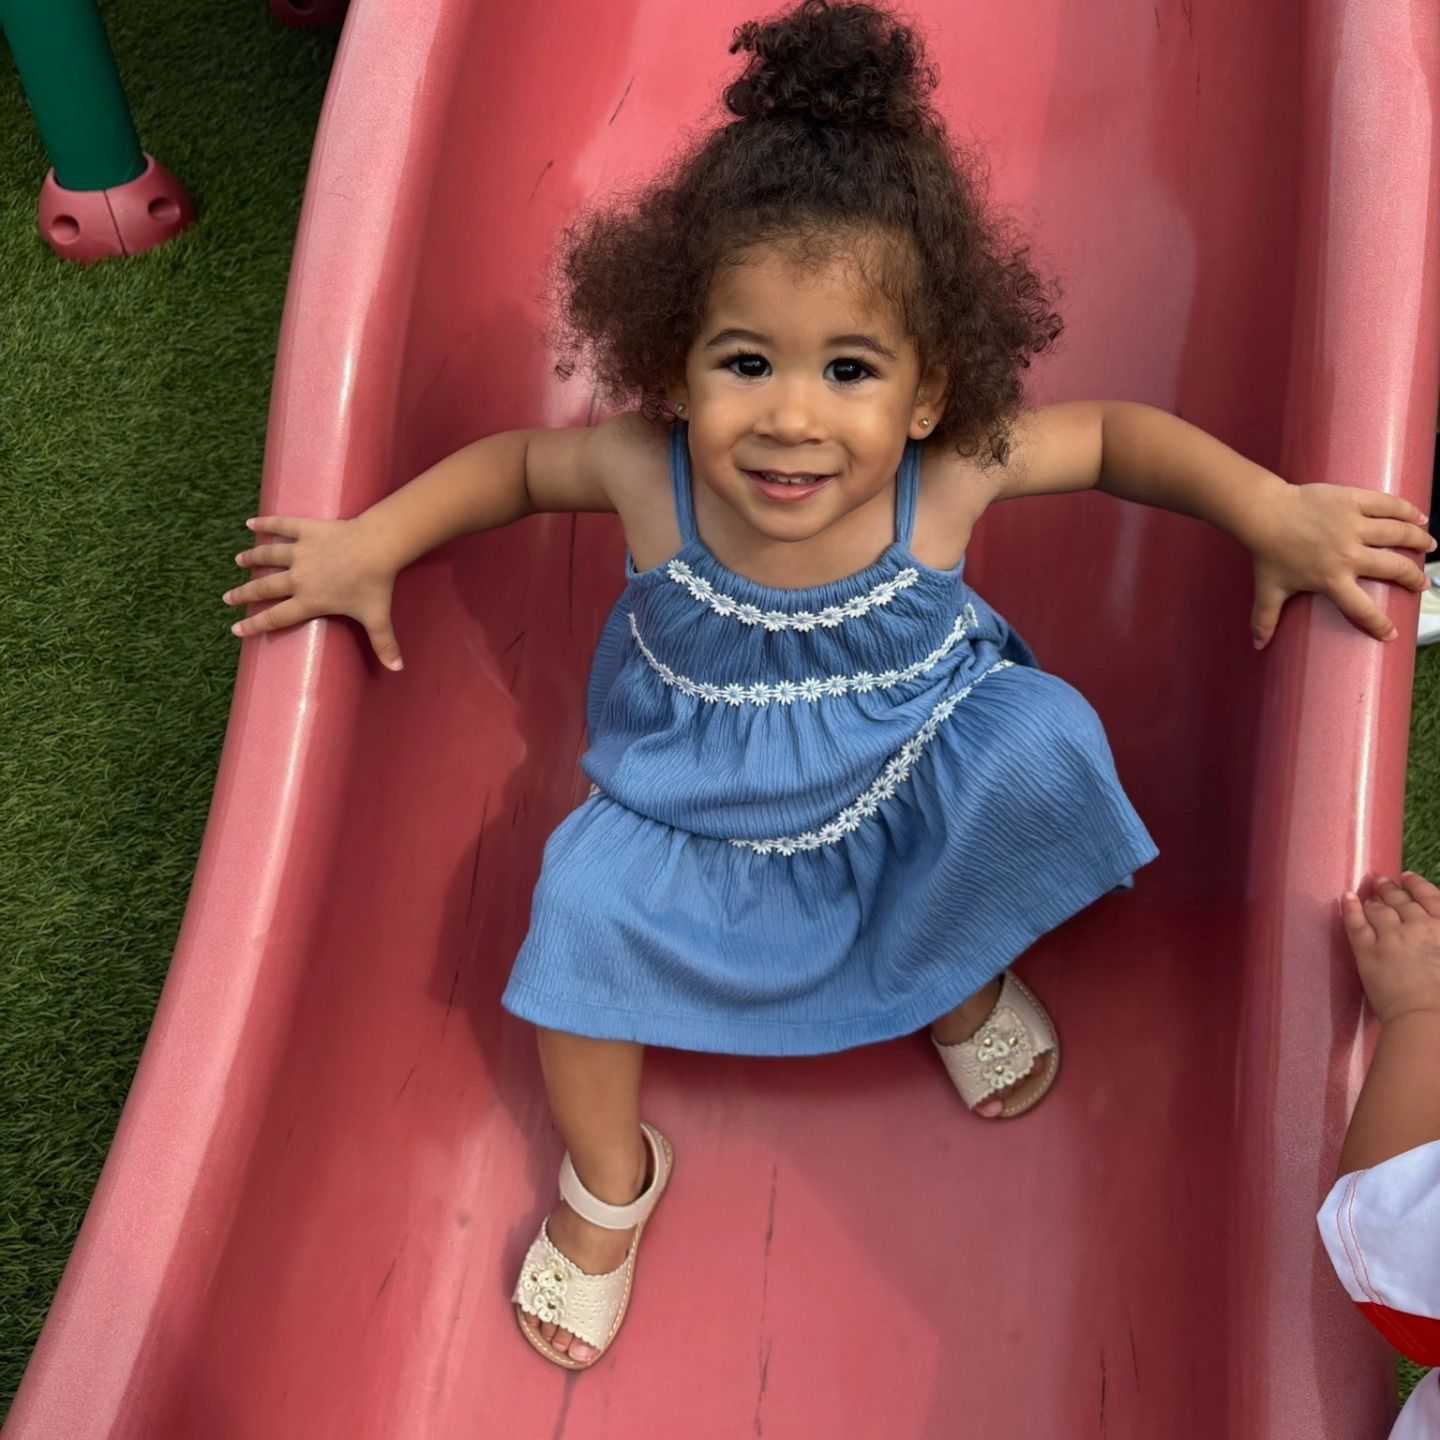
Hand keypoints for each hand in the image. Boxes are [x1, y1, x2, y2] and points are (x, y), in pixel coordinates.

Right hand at [223, 515, 403, 670]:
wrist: (378, 547)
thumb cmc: (375, 584)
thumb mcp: (378, 618)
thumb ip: (385, 644)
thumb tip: (398, 669)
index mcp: (310, 600)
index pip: (276, 617)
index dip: (255, 624)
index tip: (236, 629)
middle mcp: (298, 578)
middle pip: (265, 587)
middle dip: (244, 594)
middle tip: (227, 598)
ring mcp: (300, 552)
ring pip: (268, 555)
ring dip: (252, 558)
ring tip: (239, 561)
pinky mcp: (306, 530)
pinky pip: (281, 525)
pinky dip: (265, 523)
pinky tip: (251, 523)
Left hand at [1246, 483, 1432, 647]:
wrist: (1265, 513)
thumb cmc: (1268, 553)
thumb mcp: (1268, 589)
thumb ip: (1265, 619)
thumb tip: (1257, 645)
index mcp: (1332, 579)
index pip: (1363, 609)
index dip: (1380, 624)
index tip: (1393, 634)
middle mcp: (1349, 554)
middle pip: (1394, 568)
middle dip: (1412, 578)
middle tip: (1421, 584)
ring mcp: (1353, 525)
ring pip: (1398, 533)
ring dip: (1419, 540)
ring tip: (1430, 546)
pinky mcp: (1353, 500)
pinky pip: (1388, 505)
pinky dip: (1407, 510)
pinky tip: (1421, 516)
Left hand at [1341, 874, 1439, 1024]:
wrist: (1427, 1017)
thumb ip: (1437, 937)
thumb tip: (1431, 932)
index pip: (1430, 897)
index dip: (1417, 885)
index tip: (1407, 877)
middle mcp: (1419, 926)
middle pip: (1401, 901)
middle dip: (1390, 890)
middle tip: (1381, 882)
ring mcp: (1392, 937)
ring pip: (1378, 910)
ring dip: (1372, 900)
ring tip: (1367, 895)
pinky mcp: (1368, 951)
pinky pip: (1356, 924)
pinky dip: (1351, 909)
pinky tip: (1346, 898)